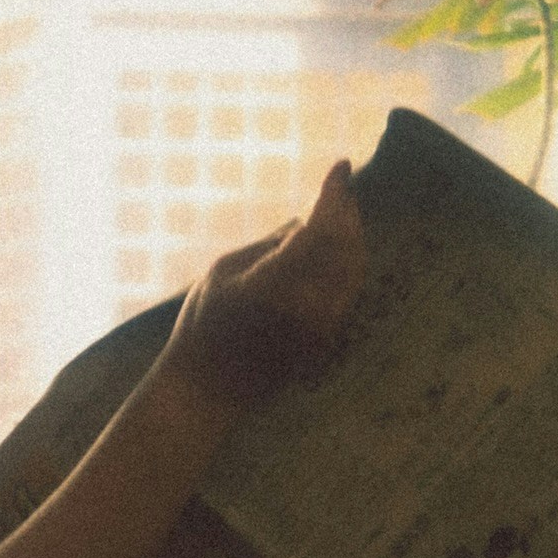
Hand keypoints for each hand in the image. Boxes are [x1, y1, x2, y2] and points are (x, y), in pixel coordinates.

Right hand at [164, 163, 367, 415]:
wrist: (209, 390)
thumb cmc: (203, 325)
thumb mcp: (222, 271)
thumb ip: (269, 245)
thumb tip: (303, 223)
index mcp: (276, 284)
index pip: (321, 228)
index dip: (335, 193)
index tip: (341, 167)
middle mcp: (308, 306)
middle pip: (348, 246)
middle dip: (349, 211)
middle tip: (342, 185)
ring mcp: (321, 327)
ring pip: (354, 269)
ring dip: (353, 235)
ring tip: (343, 209)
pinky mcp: (325, 341)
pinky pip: (348, 290)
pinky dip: (348, 261)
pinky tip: (339, 246)